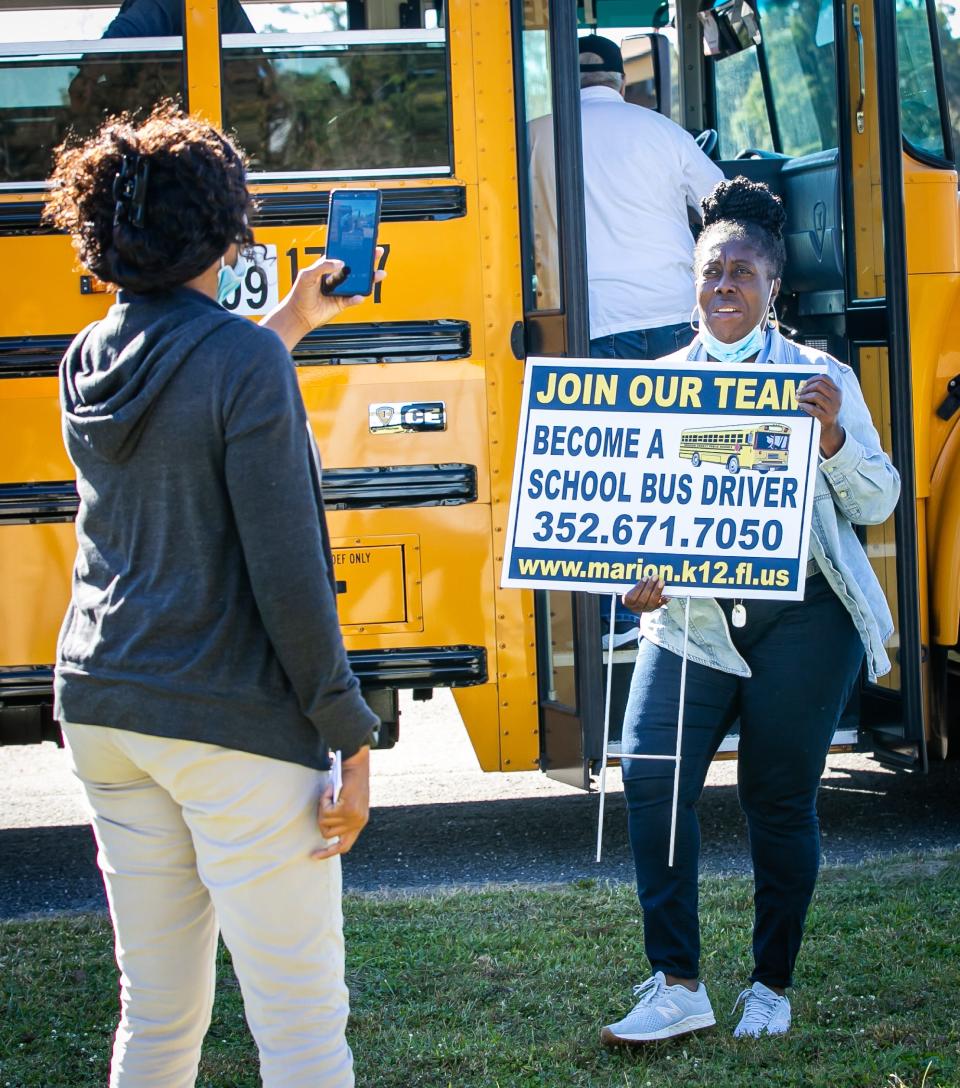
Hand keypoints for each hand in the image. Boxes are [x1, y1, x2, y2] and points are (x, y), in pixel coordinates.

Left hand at [261, 249, 385, 351]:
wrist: (298, 314)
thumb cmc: (299, 293)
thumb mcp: (307, 274)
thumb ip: (323, 266)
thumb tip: (340, 263)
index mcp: (328, 267)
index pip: (344, 256)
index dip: (354, 251)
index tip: (364, 245)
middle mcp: (337, 278)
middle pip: (356, 268)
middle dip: (368, 261)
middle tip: (377, 253)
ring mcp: (341, 290)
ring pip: (359, 283)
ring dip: (369, 279)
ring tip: (378, 274)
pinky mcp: (342, 303)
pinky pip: (353, 299)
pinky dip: (357, 298)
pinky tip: (359, 296)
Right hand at [312, 745, 369, 859]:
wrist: (357, 765)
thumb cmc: (350, 781)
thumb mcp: (349, 802)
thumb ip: (341, 818)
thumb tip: (326, 831)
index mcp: (359, 823)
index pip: (344, 846)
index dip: (328, 853)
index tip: (314, 856)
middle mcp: (358, 823)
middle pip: (327, 834)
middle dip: (321, 819)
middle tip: (325, 802)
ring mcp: (352, 818)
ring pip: (324, 821)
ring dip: (323, 806)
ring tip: (330, 794)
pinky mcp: (346, 809)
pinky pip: (325, 811)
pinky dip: (323, 799)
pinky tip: (329, 790)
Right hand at [621, 577, 668, 614]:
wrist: (636, 600)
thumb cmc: (632, 589)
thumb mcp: (630, 586)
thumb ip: (634, 582)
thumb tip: (644, 573)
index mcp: (627, 601)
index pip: (632, 596)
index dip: (639, 587)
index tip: (645, 577)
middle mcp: (636, 607)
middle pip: (643, 599)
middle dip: (650, 587)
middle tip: (655, 577)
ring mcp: (645, 609)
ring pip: (651, 603)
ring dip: (657, 591)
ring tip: (661, 581)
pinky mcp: (653, 609)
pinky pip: (659, 606)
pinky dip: (663, 600)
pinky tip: (667, 595)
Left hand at [798, 375, 844, 456]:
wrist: (831, 428)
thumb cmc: (825, 410)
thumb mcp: (826, 398)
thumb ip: (818, 390)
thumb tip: (802, 384)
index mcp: (837, 391)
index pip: (825, 378)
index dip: (812, 378)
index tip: (804, 383)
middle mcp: (837, 398)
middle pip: (819, 385)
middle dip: (806, 388)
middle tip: (799, 392)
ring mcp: (833, 408)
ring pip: (815, 395)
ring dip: (804, 396)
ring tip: (798, 399)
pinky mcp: (827, 417)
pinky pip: (813, 408)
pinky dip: (804, 406)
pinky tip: (801, 405)